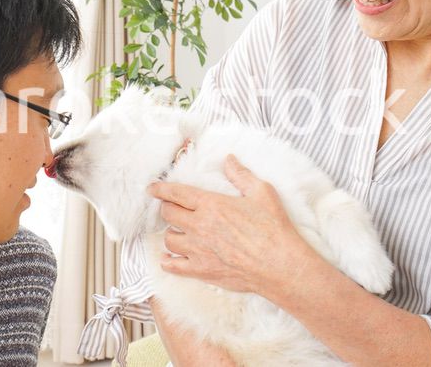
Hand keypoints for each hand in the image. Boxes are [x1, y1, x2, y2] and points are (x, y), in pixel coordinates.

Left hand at [148, 154, 318, 295]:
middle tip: (172, 208)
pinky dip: (168, 262)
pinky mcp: (202, 270)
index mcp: (211, 205)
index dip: (161, 189)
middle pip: (169, 214)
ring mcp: (198, 250)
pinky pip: (174, 266)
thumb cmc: (273, 228)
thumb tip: (229, 160)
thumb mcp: (261, 192)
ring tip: (178, 232)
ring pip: (169, 240)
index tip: (152, 188)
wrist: (279, 265)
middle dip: (167, 208)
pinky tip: (168, 260)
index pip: (176, 193)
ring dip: (171, 234)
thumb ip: (241, 175)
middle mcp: (199, 226)